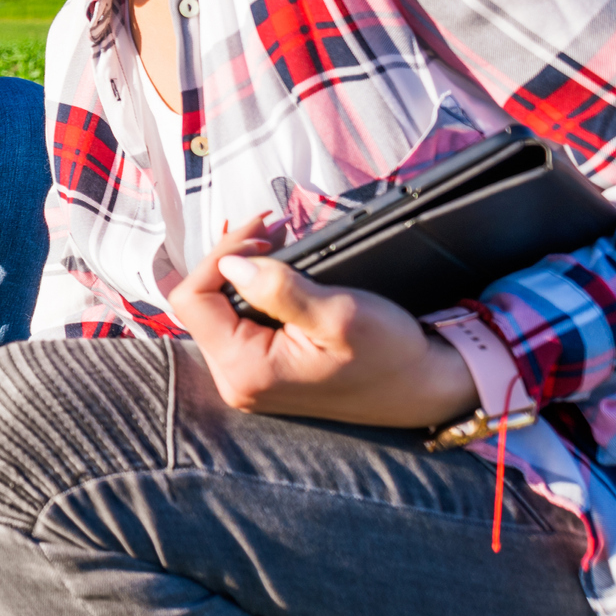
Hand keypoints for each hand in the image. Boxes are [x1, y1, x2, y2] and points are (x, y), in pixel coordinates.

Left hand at [166, 213, 478, 427]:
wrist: (422, 387)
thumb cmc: (390, 354)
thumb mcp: (340, 315)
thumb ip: (280, 289)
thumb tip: (230, 264)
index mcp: (246, 370)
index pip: (193, 301)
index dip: (218, 256)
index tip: (261, 233)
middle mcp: (235, 379)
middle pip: (201, 303)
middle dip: (230, 259)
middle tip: (270, 228)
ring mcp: (246, 376)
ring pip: (218, 308)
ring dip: (241, 270)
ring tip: (274, 240)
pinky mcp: (261, 368)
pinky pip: (238, 319)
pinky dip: (253, 288)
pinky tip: (276, 268)